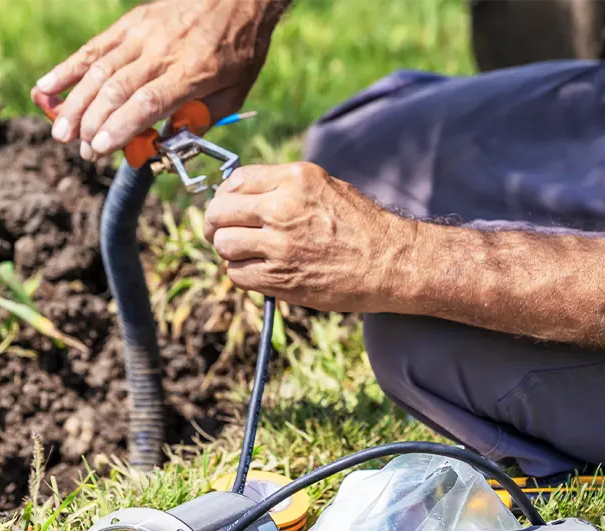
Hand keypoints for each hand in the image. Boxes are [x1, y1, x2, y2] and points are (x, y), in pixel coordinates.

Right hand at [31, 0, 286, 159]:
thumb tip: (166, 142)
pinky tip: (46, 88)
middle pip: (117, 91)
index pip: (146, 103)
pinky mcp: (130, 24)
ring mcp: (142, 35)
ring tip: (60, 132)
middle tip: (82, 151)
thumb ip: (200, 120)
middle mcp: (161, 52)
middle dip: (94, 125)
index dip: (119, 127)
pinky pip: (94, 47)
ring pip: (99, 71)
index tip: (100, 148)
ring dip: (75, 104)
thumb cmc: (238, 50)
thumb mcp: (233, 92)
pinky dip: (68, 69)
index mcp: (190, 73)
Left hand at [204, 163, 415, 312]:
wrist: (389, 262)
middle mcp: (282, 208)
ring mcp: (279, 245)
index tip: (227, 206)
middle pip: (219, 212)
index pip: (235, 180)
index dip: (224, 195)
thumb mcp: (324, 186)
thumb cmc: (361, 224)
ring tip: (246, 253)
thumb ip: (283, 186)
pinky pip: (237, 274)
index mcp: (295, 179)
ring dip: (230, 250)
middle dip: (215, 224)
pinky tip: (258, 271)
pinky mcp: (279, 277)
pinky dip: (241, 274)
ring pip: (224, 244)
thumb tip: (242, 193)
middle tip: (219, 232)